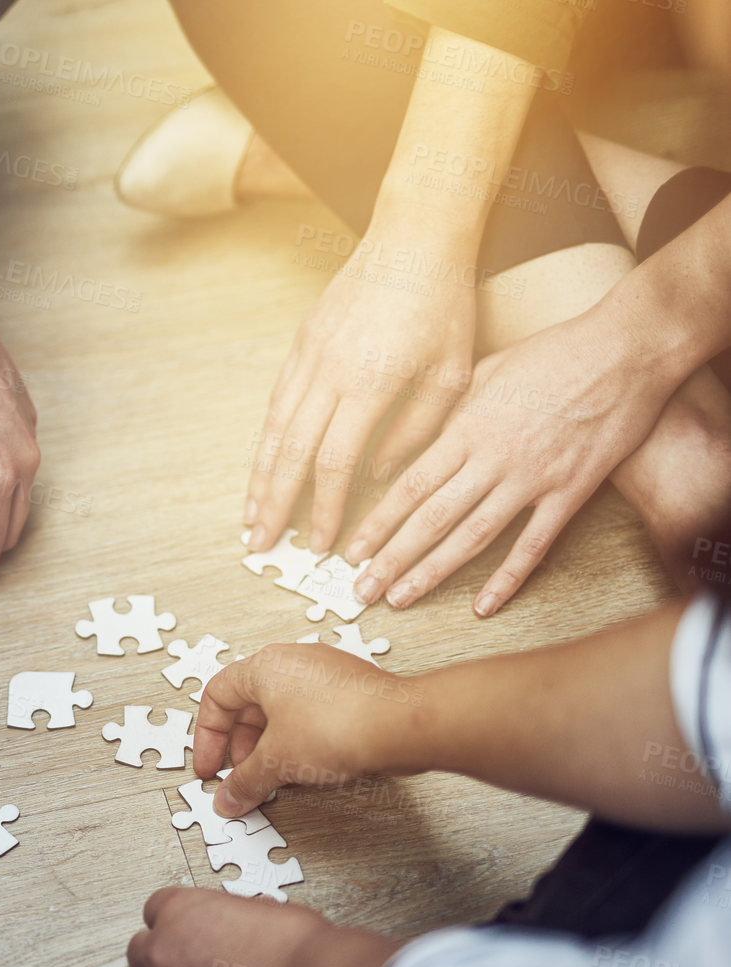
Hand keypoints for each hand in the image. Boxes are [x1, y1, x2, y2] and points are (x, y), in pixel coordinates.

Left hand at [125, 888, 395, 966]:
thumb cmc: (297, 948)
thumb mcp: (261, 908)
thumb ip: (232, 915)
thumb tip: (240, 923)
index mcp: (179, 909)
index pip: (153, 911)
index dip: (173, 928)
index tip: (188, 941)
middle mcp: (160, 949)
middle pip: (138, 952)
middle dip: (161, 963)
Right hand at [195, 644, 422, 817]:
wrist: (401, 725)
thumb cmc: (339, 724)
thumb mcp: (276, 761)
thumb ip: (245, 782)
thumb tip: (228, 798)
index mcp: (264, 666)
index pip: (217, 696)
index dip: (208, 738)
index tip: (212, 768)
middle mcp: (292, 663)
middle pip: (249, 707)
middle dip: (242, 749)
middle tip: (244, 779)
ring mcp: (324, 674)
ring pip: (281, 712)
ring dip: (271, 748)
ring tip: (275, 778)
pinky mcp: (350, 691)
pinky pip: (310, 715)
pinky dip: (299, 742)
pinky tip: (306, 770)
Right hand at [246, 225, 475, 556]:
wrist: (414, 236)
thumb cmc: (444, 304)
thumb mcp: (452, 373)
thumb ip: (415, 430)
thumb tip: (378, 474)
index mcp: (370, 383)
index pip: (334, 461)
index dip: (324, 507)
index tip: (321, 542)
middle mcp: (329, 371)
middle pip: (291, 452)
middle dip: (274, 504)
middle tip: (260, 543)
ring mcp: (308, 355)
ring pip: (274, 428)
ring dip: (260, 476)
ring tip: (250, 514)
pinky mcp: (301, 342)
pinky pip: (277, 401)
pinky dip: (267, 439)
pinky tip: (264, 463)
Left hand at [343, 300, 685, 616]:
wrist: (627, 349)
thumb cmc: (553, 353)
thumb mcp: (484, 371)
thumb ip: (445, 413)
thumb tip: (405, 447)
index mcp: (467, 428)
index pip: (409, 486)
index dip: (377, 523)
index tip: (351, 550)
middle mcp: (493, 458)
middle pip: (431, 519)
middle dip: (391, 559)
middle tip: (361, 590)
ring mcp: (533, 478)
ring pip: (472, 537)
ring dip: (432, 572)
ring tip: (399, 598)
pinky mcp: (572, 491)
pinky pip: (534, 544)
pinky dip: (508, 578)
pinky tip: (483, 606)